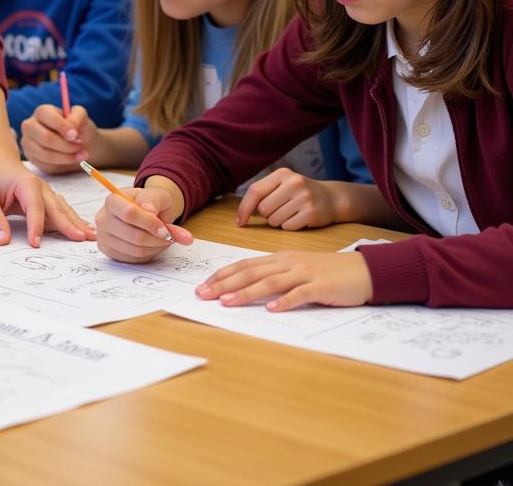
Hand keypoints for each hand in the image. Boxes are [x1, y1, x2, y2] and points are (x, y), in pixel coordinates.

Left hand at [0, 158, 95, 247]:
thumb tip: (3, 241)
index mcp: (26, 184)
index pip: (34, 207)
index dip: (35, 226)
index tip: (35, 244)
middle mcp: (40, 187)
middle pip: (56, 207)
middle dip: (70, 224)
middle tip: (83, 239)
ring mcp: (45, 192)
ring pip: (62, 208)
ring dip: (76, 222)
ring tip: (92, 235)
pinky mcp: (45, 198)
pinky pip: (60, 210)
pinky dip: (71, 219)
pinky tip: (82, 228)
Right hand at [20, 104, 95, 173]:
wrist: (81, 147)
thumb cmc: (79, 129)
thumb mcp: (82, 117)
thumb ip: (77, 116)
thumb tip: (71, 127)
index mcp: (42, 112)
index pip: (46, 115)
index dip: (62, 126)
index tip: (75, 135)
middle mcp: (30, 126)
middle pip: (45, 137)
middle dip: (66, 145)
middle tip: (80, 146)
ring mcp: (28, 143)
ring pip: (45, 154)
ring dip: (66, 156)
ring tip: (81, 154)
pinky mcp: (32, 158)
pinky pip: (45, 165)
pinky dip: (62, 164)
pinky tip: (72, 159)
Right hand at [95, 186, 191, 262]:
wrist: (146, 211)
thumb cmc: (149, 202)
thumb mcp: (155, 194)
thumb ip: (153, 199)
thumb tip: (150, 210)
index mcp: (112, 201)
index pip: (129, 214)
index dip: (149, 223)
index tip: (165, 229)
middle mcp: (103, 219)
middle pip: (134, 236)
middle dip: (158, 238)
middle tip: (172, 236)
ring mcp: (104, 237)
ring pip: (136, 250)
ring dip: (156, 247)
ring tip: (165, 238)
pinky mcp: (109, 252)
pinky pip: (135, 259)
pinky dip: (150, 254)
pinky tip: (154, 244)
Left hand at [195, 250, 372, 310]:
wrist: (364, 270)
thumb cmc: (329, 272)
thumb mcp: (298, 269)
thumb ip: (276, 275)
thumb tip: (248, 288)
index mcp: (280, 258)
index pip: (245, 264)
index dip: (223, 274)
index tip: (204, 284)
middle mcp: (288, 263)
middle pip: (251, 272)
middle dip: (224, 283)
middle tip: (203, 294)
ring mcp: (304, 273)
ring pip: (270, 282)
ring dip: (246, 293)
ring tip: (227, 302)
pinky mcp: (321, 286)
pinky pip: (300, 294)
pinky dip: (285, 301)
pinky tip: (272, 310)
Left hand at [236, 168, 341, 229]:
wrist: (331, 198)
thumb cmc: (299, 193)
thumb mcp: (282, 184)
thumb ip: (263, 193)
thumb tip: (240, 215)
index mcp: (282, 174)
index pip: (255, 191)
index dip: (244, 208)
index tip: (239, 221)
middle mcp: (294, 183)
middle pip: (263, 209)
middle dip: (267, 214)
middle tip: (280, 209)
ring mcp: (304, 197)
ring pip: (274, 220)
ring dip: (278, 221)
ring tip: (291, 212)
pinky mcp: (312, 213)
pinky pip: (288, 227)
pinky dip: (290, 227)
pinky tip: (299, 218)